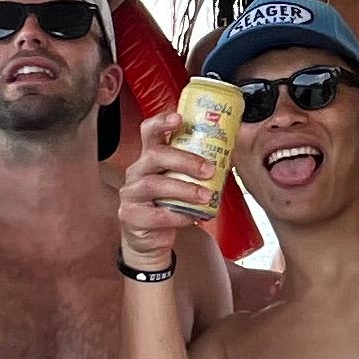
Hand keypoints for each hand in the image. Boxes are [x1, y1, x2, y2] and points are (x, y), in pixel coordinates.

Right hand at [116, 110, 214, 265]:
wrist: (151, 240)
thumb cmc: (169, 205)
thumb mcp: (180, 182)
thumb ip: (194, 169)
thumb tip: (228, 154)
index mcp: (149, 158)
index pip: (149, 132)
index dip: (161, 122)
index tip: (180, 118)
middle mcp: (136, 171)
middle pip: (155, 156)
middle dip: (184, 160)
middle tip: (208, 169)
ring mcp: (131, 194)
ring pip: (154, 184)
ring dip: (185, 189)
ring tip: (206, 196)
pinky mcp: (131, 216)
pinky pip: (156, 214)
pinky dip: (178, 216)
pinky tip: (192, 218)